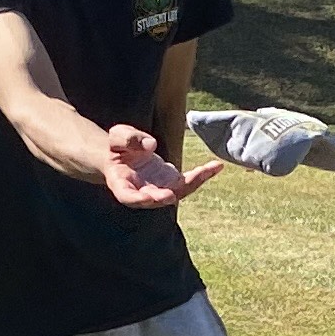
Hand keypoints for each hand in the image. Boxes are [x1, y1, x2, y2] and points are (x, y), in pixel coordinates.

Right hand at [97, 123, 219, 208]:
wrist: (123, 154)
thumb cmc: (117, 147)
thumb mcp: (118, 136)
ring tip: (210, 169)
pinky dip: (202, 175)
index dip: (138, 199)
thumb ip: (130, 139)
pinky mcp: (172, 182)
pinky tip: (216, 166)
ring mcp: (159, 189)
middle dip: (166, 196)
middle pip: (156, 198)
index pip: (128, 196)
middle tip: (172, 194)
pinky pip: (188, 182)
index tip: (148, 198)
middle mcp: (142, 192)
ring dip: (194, 182)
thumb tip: (151, 146)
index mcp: (122, 184)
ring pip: (178, 191)